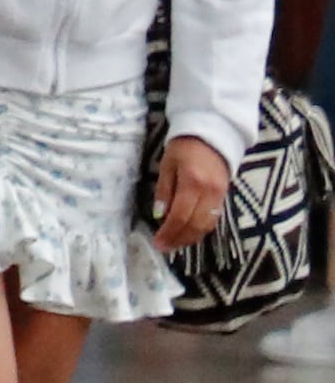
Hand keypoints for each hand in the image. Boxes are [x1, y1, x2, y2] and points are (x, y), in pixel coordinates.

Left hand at [156, 136, 233, 254]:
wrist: (213, 135)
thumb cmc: (184, 148)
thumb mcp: (167, 165)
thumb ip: (164, 191)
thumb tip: (160, 215)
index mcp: (193, 182)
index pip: (181, 216)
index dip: (169, 232)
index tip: (158, 242)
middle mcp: (210, 191)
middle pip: (196, 225)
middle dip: (180, 239)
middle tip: (165, 247)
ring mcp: (220, 194)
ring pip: (207, 225)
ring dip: (191, 238)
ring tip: (175, 244)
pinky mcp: (225, 195)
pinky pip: (214, 218)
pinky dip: (201, 229)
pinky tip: (188, 232)